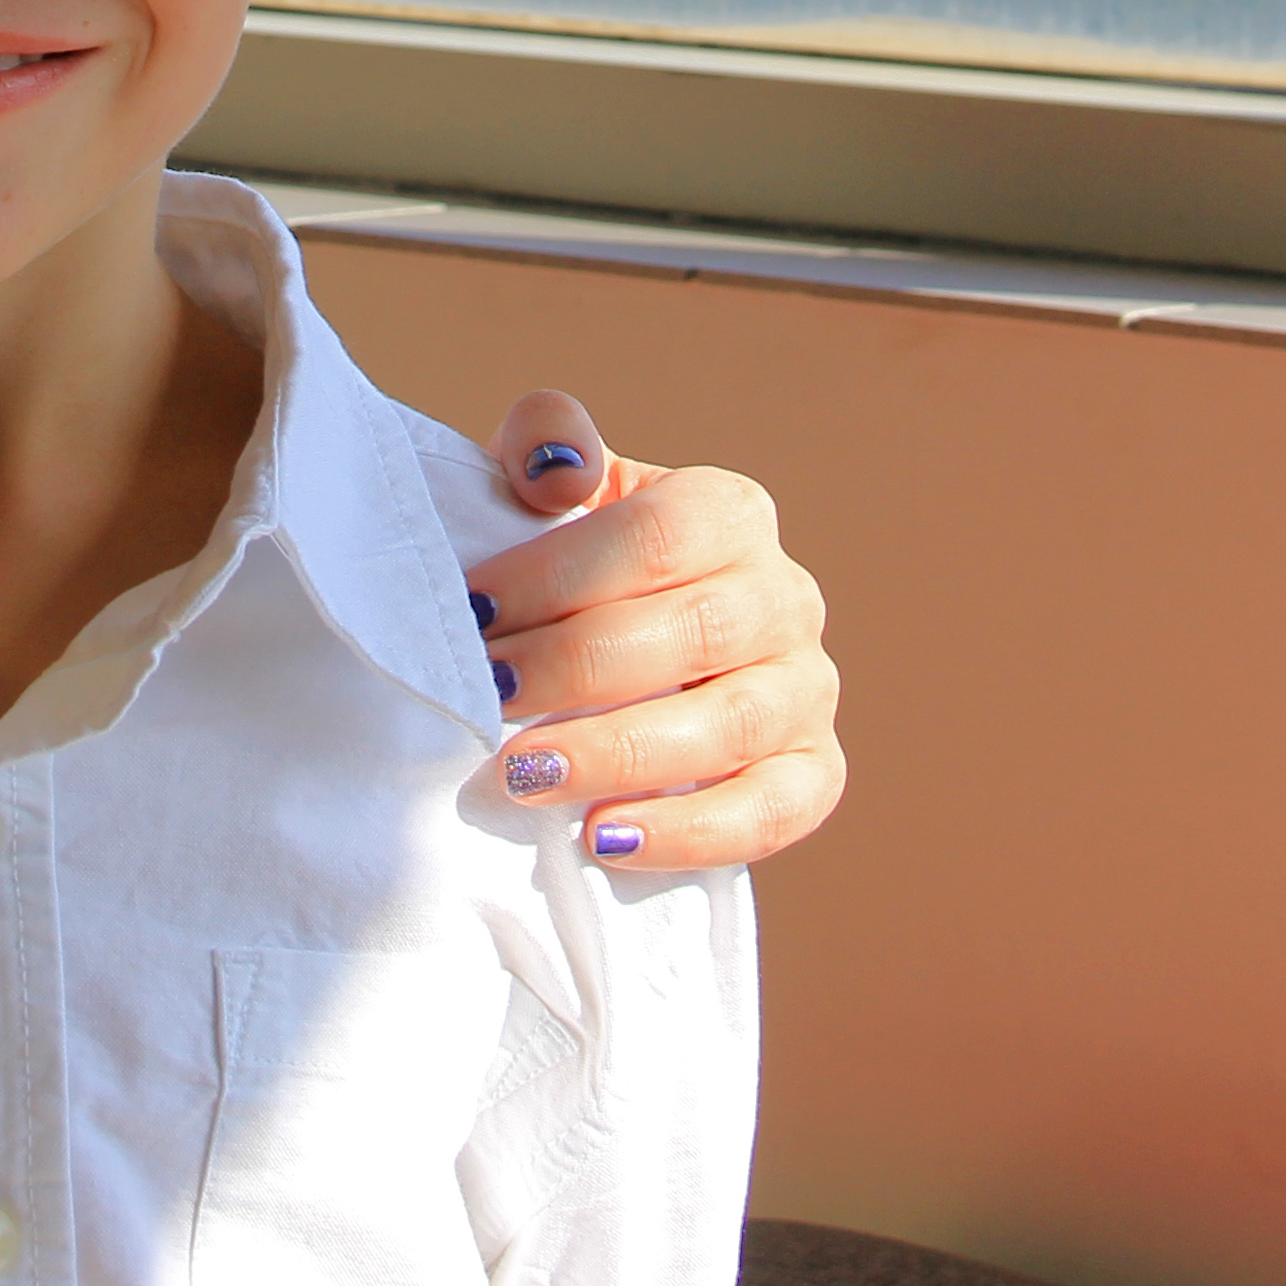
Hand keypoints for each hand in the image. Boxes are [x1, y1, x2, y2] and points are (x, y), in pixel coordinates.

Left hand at [467, 391, 844, 872]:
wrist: (621, 660)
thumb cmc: (575, 567)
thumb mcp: (551, 491)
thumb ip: (545, 443)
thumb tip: (556, 468)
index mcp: (729, 512)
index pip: (654, 537)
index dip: (557, 576)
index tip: (472, 613)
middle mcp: (785, 594)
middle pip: (689, 631)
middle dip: (572, 669)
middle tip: (486, 696)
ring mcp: (808, 686)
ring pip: (731, 724)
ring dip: (619, 754)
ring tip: (524, 775)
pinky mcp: (813, 770)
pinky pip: (772, 809)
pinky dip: (692, 831)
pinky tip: (605, 841)